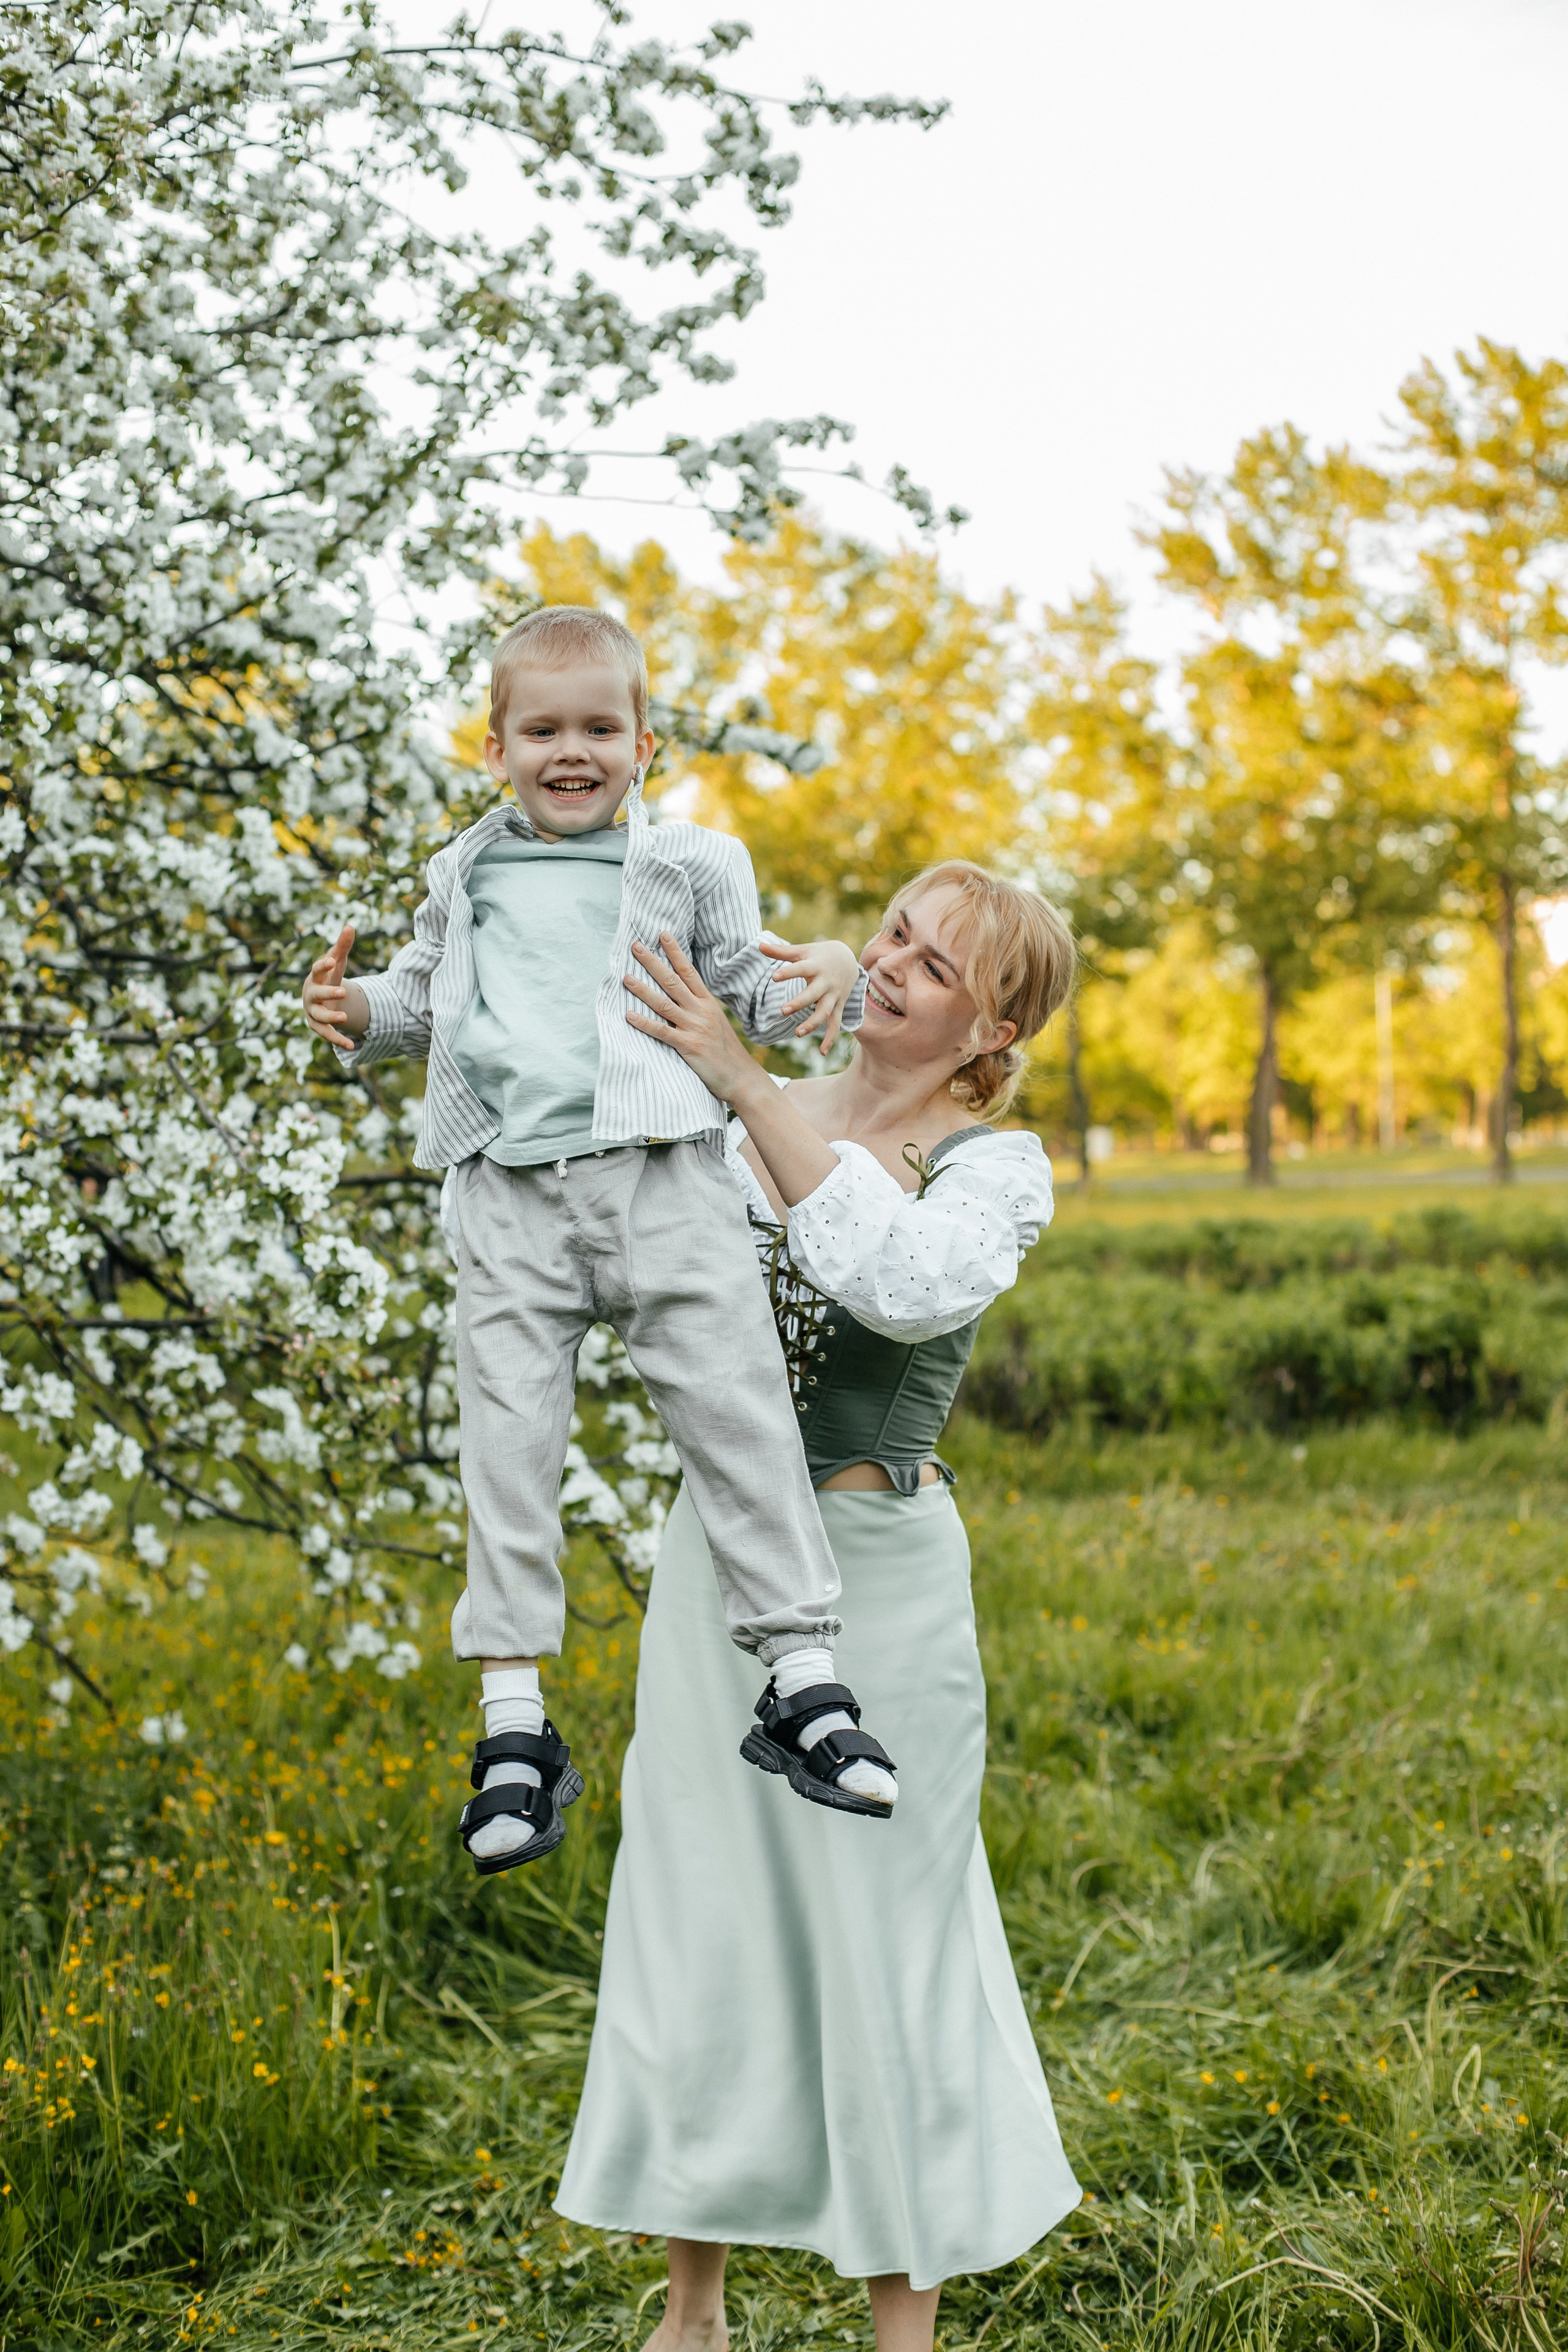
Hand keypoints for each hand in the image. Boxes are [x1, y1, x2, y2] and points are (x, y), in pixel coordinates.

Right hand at [302, 925, 367, 1048]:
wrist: (321, 997)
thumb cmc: (328, 976)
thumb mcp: (337, 962)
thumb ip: (342, 946)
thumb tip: (350, 926)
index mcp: (315, 977)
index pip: (316, 970)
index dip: (322, 965)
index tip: (331, 960)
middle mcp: (311, 995)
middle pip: (316, 994)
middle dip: (328, 993)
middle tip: (343, 991)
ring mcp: (313, 1012)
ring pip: (319, 1016)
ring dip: (331, 1017)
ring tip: (345, 1017)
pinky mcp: (318, 1026)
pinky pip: (327, 1034)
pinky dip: (338, 1040)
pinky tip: (352, 1045)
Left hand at [623, 934, 766, 1105]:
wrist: (741, 1077)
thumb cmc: (725, 1051)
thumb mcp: (716, 1022)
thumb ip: (699, 1007)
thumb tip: (682, 995)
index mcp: (708, 1003)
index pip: (689, 972)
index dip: (675, 952)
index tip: (662, 935)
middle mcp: (701, 1011)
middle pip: (673, 981)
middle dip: (653, 962)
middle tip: (636, 946)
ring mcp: (694, 1027)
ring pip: (665, 1004)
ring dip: (643, 990)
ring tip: (626, 977)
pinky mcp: (688, 1046)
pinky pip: (662, 1032)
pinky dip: (645, 1024)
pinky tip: (629, 1016)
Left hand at [760, 935, 860, 1055]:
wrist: (848, 960)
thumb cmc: (819, 955)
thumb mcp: (802, 950)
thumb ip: (781, 951)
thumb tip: (759, 945)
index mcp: (815, 966)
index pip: (801, 969)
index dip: (788, 973)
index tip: (773, 977)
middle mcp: (826, 982)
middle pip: (813, 994)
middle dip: (799, 1003)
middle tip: (783, 1011)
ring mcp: (834, 996)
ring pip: (825, 1012)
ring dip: (812, 1023)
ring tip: (797, 1033)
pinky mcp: (838, 1007)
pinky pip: (835, 1024)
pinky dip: (830, 1038)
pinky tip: (822, 1052)